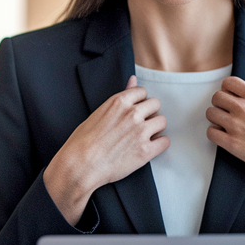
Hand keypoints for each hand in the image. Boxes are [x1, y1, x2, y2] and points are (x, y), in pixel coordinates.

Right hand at [44, 75, 168, 224]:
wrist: (80, 165)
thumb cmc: (83, 140)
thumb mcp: (98, 113)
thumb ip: (121, 97)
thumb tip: (133, 79)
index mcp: (119, 102)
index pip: (142, 92)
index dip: (139, 102)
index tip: (133, 112)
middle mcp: (132, 114)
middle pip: (155, 105)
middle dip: (149, 114)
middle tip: (138, 125)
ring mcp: (140, 132)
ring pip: (162, 122)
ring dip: (155, 128)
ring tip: (143, 137)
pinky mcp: (145, 151)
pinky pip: (165, 141)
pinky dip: (159, 144)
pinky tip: (148, 148)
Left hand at [206, 76, 244, 216]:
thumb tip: (238, 101)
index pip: (228, 82)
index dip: (228, 91)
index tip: (232, 98)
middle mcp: (244, 107)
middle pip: (216, 97)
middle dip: (220, 105)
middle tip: (227, 114)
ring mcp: (236, 125)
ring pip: (210, 113)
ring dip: (216, 119)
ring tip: (226, 126)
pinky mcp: (232, 143)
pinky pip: (210, 132)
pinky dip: (215, 134)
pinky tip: (225, 137)